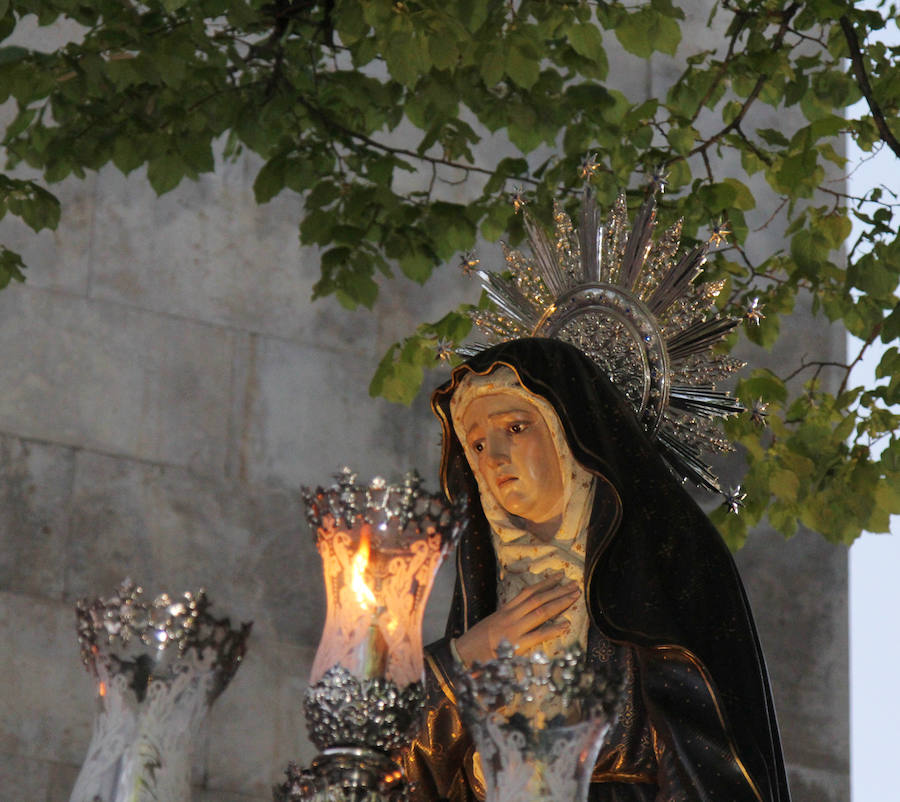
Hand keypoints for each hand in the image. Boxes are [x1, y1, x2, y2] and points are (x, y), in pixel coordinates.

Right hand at [454, 573, 580, 664]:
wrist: (462, 655)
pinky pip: (538, 634)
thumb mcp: (492, 624)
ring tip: (574, 597)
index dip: (544, 583)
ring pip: (541, 612)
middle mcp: (510, 616)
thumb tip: (523, 614)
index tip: (558, 576)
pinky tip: (566, 625)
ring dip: (559, 603)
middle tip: (575, 585)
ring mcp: (514, 629)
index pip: (528, 592)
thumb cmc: (475, 643)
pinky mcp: (516, 645)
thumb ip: (507, 618)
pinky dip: (553, 629)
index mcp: (504, 610)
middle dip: (558, 590)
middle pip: (538, 599)